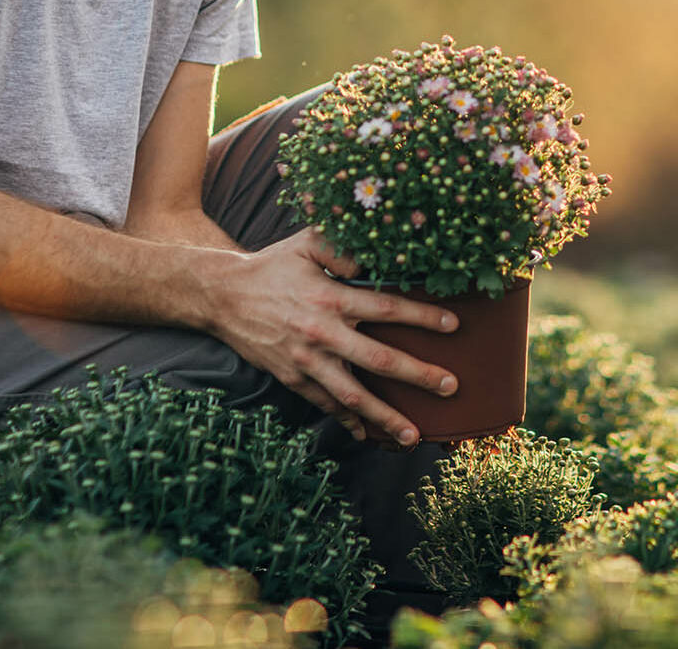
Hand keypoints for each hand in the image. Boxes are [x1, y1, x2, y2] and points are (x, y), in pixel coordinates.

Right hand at [204, 229, 457, 446]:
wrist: (223, 296)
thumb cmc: (273, 266)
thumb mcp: (306, 243)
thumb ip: (342, 245)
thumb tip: (375, 258)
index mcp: (331, 297)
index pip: (388, 307)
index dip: (423, 316)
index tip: (454, 325)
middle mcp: (323, 333)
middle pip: (380, 359)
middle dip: (419, 375)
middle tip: (451, 386)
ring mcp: (307, 361)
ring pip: (353, 394)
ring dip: (385, 416)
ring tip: (413, 435)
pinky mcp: (293, 377)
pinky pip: (325, 404)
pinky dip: (347, 420)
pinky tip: (366, 434)